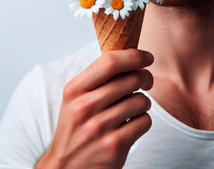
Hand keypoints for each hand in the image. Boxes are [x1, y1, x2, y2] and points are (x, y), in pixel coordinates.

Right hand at [35, 48, 153, 168]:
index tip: (147, 57)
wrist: (66, 168)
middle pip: (132, 79)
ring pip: (142, 101)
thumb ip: (98, 79)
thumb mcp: (76, 100)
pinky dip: (143, 122)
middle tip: (146, 83)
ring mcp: (99, 128)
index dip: (135, 55)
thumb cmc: (77, 128)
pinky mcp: (114, 146)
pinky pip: (145, 121)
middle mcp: (84, 107)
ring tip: (132, 109)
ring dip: (143, 103)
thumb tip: (131, 56)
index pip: (110, 62)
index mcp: (74, 90)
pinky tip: (131, 126)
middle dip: (146, 78)